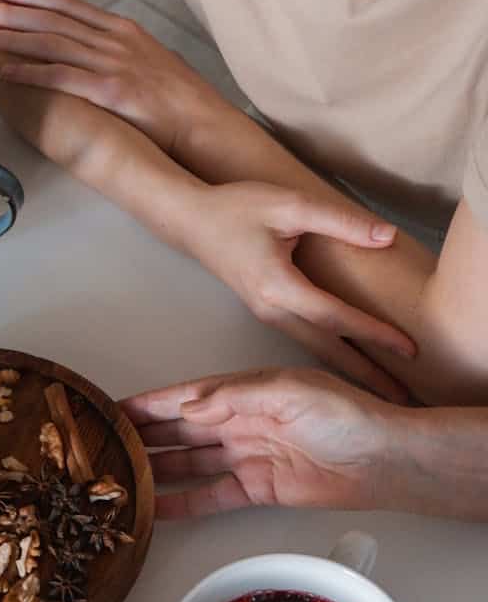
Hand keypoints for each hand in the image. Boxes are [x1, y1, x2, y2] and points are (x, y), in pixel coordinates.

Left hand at [0, 0, 224, 156]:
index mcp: (124, 31)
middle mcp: (115, 40)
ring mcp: (113, 63)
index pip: (70, 6)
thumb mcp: (152, 65)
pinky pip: (63, 77)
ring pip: (53, 43)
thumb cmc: (181, 103)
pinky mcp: (112, 90)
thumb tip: (106, 57)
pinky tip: (8, 71)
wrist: (204, 123)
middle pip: (55, 19)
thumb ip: (125, 56)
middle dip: (14, 10)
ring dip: (15, 37)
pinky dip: (32, 72)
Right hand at [122, 367, 405, 518]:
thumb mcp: (288, 391)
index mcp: (243, 391)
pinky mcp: (257, 489)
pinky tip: (157, 509)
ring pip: (189, 463)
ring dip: (157, 469)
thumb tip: (186, 408)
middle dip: (143, 437)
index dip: (147, 404)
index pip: (184, 397)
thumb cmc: (345, 414)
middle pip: (179, 431)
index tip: (111, 410)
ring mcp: (246, 456)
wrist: (383, 459)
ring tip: (120, 480)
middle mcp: (239, 422)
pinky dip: (184, 503)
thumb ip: (233, 396)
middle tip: (104, 448)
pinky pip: (211, 496)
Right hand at [185, 182, 413, 401]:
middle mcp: (272, 311)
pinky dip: (333, 356)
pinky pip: (306, 341)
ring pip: (316, 351)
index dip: (374, 333)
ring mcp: (268, 316)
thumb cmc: (237, 208)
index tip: (409, 349)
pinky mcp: (268, 314)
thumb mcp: (289, 204)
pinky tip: (353, 362)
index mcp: (278, 287)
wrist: (192, 222)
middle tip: (404, 397)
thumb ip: (339, 221)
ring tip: (385, 389)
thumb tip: (387, 236)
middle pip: (328, 350)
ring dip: (351, 371)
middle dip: (367, 375)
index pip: (336, 317)